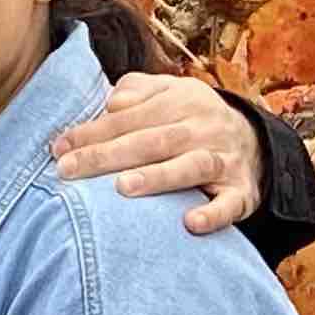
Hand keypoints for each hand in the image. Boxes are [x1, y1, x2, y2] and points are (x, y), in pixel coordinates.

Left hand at [51, 72, 260, 236]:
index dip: (93, 132)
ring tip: (122, 188)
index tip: (59, 149)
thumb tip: (112, 102)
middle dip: (107, 155)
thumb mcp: (170, 93)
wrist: (256, 143)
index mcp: (181, 100)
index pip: (130, 116)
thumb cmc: (193, 119)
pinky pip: (228, 204)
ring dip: (157, 177)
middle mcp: (202, 127)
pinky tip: (190, 224)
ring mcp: (223, 160)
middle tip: (69, 170)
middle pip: (151, 141)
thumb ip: (137, 91)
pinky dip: (212, 214)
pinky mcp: (240, 192)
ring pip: (190, 167)